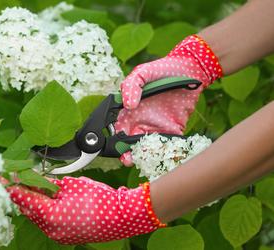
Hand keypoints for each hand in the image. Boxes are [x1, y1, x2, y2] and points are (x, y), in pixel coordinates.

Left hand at [8, 176, 164, 244]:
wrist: (122, 216)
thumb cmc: (100, 199)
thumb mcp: (74, 185)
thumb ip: (54, 185)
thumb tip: (43, 183)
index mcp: (51, 215)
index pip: (25, 199)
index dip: (13, 187)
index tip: (3, 179)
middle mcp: (52, 229)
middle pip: (30, 210)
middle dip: (25, 194)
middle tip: (21, 180)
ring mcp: (60, 235)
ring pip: (39, 217)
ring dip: (37, 203)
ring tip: (39, 188)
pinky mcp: (67, 236)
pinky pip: (50, 223)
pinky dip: (47, 211)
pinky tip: (53, 200)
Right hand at [115, 35, 222, 164]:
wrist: (190, 70)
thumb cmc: (162, 70)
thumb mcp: (141, 73)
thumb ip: (130, 87)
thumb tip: (127, 105)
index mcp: (130, 110)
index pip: (119, 128)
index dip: (116, 139)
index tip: (116, 146)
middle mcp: (141, 121)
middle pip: (130, 142)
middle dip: (127, 152)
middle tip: (128, 159)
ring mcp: (157, 126)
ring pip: (147, 146)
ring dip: (143, 155)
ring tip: (141, 159)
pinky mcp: (172, 130)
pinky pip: (166, 144)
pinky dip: (163, 151)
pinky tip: (159, 154)